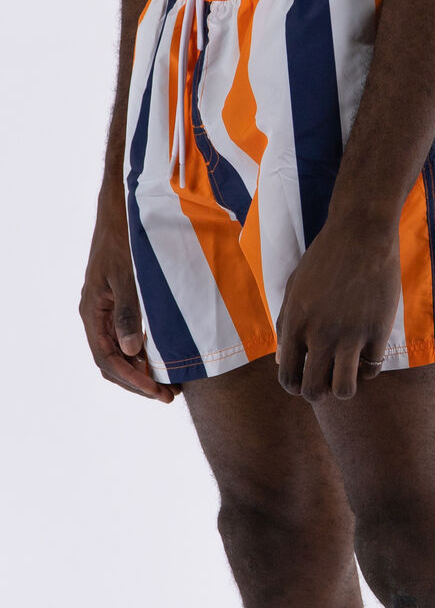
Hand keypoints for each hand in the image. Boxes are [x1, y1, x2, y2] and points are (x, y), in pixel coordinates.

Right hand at [79, 186, 179, 402]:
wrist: (121, 212)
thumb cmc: (125, 240)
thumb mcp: (129, 277)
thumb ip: (129, 314)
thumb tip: (130, 353)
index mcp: (93, 313)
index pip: (108, 360)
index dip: (133, 380)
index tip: (158, 391)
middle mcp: (96, 316)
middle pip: (112, 363)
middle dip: (139, 382)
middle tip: (168, 395)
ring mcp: (106, 311)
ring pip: (120, 353)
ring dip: (143, 370)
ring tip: (169, 384)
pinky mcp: (119, 304)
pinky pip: (126, 338)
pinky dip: (143, 352)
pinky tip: (162, 358)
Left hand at [275, 217, 400, 400]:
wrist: (361, 233)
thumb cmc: (325, 257)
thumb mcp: (295, 287)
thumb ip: (285, 324)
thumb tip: (282, 360)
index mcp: (295, 323)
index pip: (287, 378)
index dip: (296, 387)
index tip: (306, 380)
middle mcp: (319, 334)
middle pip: (314, 392)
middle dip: (318, 394)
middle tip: (326, 382)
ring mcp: (350, 334)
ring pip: (345, 390)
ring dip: (344, 388)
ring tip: (348, 373)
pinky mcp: (378, 330)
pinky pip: (372, 369)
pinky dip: (369, 368)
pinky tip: (367, 353)